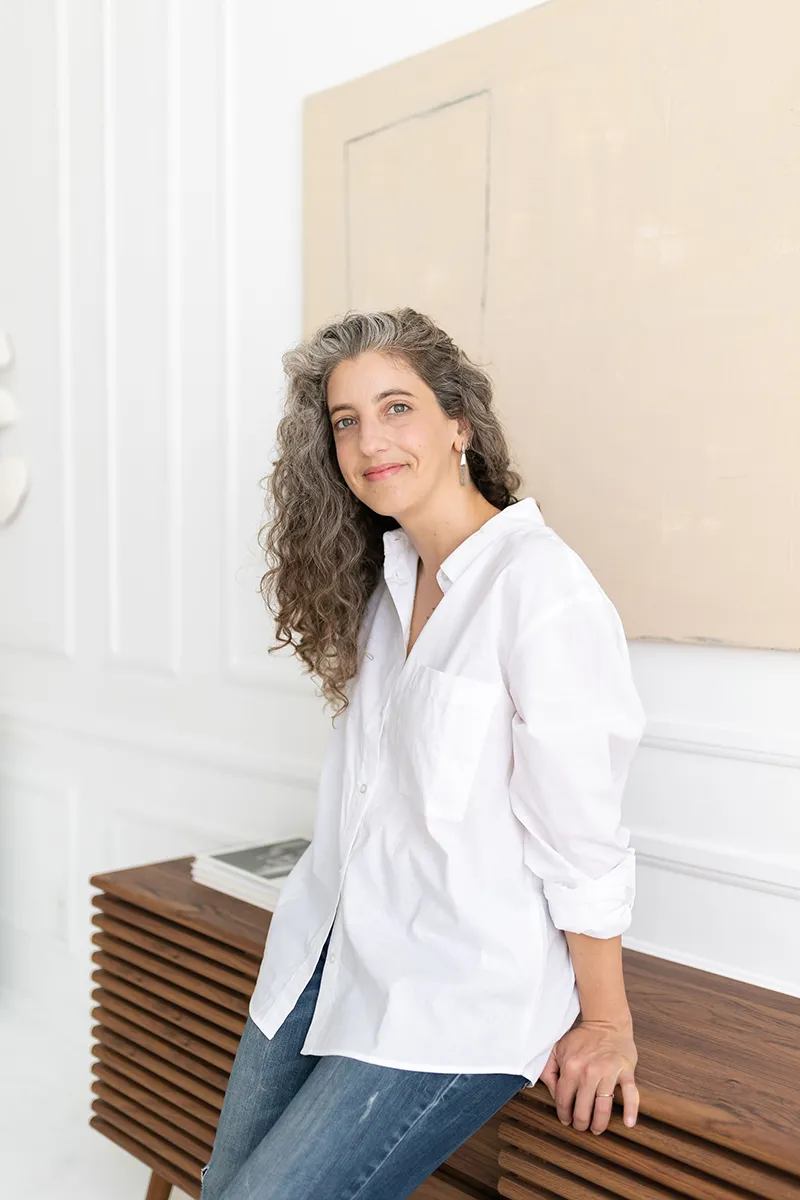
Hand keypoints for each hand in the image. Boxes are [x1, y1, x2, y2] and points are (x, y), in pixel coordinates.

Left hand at [538, 1018, 638, 1133]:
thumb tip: (553, 1094)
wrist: (606, 1023)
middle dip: (580, 1123)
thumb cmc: (582, 1039)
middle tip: (581, 1127)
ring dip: (599, 1124)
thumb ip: (548, 1070)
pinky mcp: (626, 1072)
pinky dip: (631, 1111)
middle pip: (583, 1109)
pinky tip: (628, 1123)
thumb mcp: (557, 1049)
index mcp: (570, 1067)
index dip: (563, 1114)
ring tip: (596, 1129)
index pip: (564, 1100)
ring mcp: (609, 1072)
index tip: (566, 1119)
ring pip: (603, 1107)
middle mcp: (589, 1072)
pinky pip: (631, 1095)